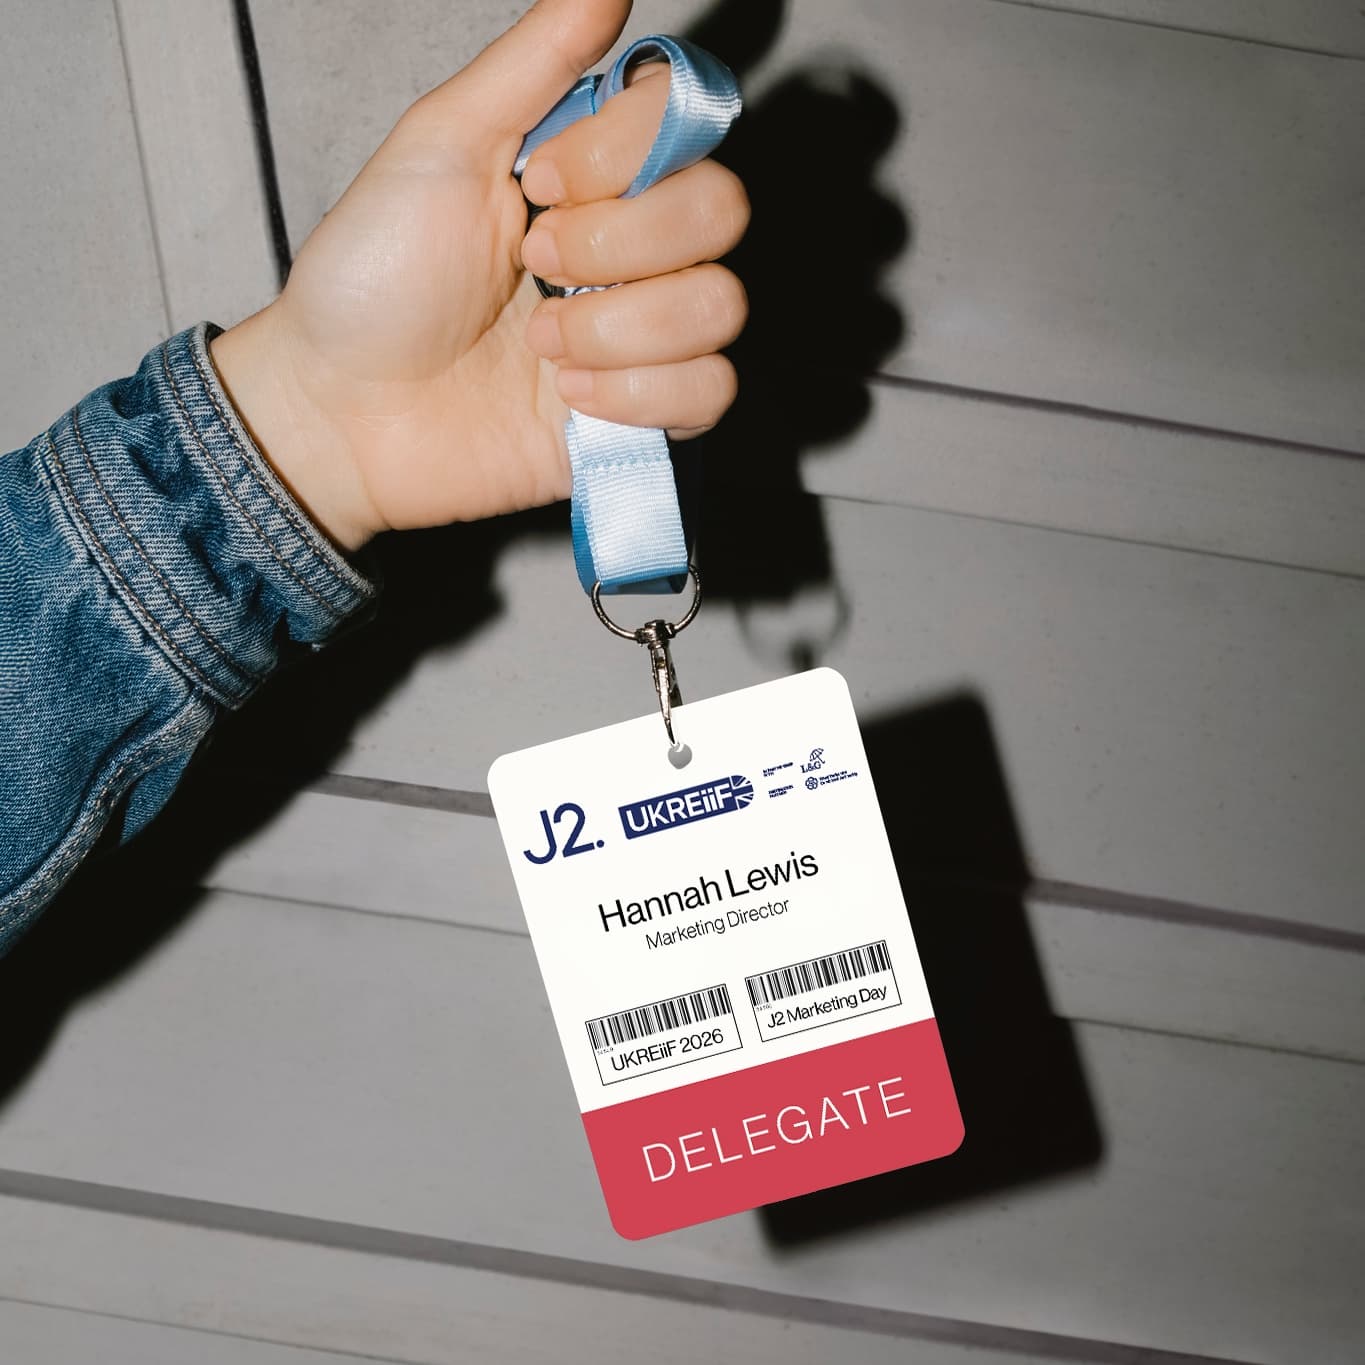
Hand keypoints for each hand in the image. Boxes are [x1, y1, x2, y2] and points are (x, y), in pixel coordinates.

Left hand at [209, 0, 749, 551]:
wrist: (342, 411)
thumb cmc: (374, 280)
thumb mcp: (440, 145)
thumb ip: (531, 63)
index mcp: (592, 179)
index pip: (685, 128)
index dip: (623, 154)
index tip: (535, 182)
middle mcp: (632, 252)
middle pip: (722, 211)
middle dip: (620, 241)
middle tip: (532, 264)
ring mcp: (642, 339)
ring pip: (719, 306)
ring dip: (619, 326)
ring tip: (539, 343)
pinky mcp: (645, 420)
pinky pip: (709, 393)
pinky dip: (637, 394)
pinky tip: (567, 396)